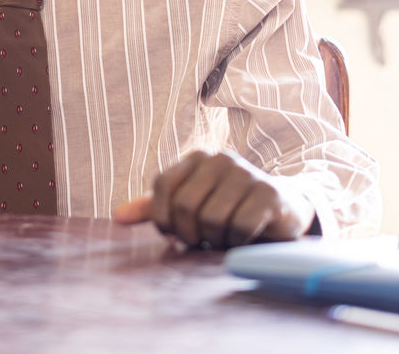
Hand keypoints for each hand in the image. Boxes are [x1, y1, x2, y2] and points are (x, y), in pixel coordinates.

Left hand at [112, 150, 316, 249]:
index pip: (162, 186)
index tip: (175, 234)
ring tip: (225, 237)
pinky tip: (243, 239)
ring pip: (212, 219)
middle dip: (190, 233)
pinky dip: (237, 242)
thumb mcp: (190, 204)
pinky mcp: (268, 193)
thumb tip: (117, 215)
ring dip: (216, 239)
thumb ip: (154, 207)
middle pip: (185, 206)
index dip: (163, 218)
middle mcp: (221, 159)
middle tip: (202, 240)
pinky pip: (240, 228)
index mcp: (197, 157)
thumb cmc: (227, 207)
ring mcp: (247, 173)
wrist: (280, 209)